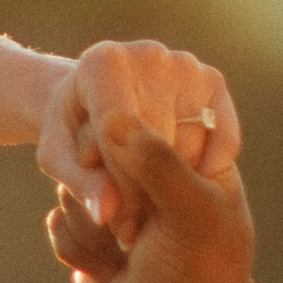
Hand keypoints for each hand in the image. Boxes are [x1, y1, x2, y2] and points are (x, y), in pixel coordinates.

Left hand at [37, 39, 240, 231]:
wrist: (97, 101)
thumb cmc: (71, 133)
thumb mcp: (59, 160)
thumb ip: (81, 185)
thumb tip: (106, 213)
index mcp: (103, 62)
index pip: (117, 131)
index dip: (118, 183)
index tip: (114, 223)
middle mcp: (147, 53)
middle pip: (155, 138)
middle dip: (143, 191)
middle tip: (129, 229)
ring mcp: (184, 64)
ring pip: (190, 141)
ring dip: (174, 186)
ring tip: (150, 213)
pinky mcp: (212, 79)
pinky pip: (223, 136)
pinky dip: (207, 169)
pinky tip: (180, 189)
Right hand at [47, 118, 256, 282]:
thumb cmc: (198, 274)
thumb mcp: (191, 212)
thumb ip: (156, 161)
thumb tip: (113, 115)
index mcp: (186, 161)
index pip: (138, 121)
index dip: (121, 141)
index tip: (119, 167)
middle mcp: (148, 179)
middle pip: (96, 152)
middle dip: (103, 194)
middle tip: (128, 228)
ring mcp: (116, 207)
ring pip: (72, 187)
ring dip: (92, 228)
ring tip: (123, 254)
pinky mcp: (87, 236)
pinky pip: (58, 221)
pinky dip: (77, 248)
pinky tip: (105, 270)